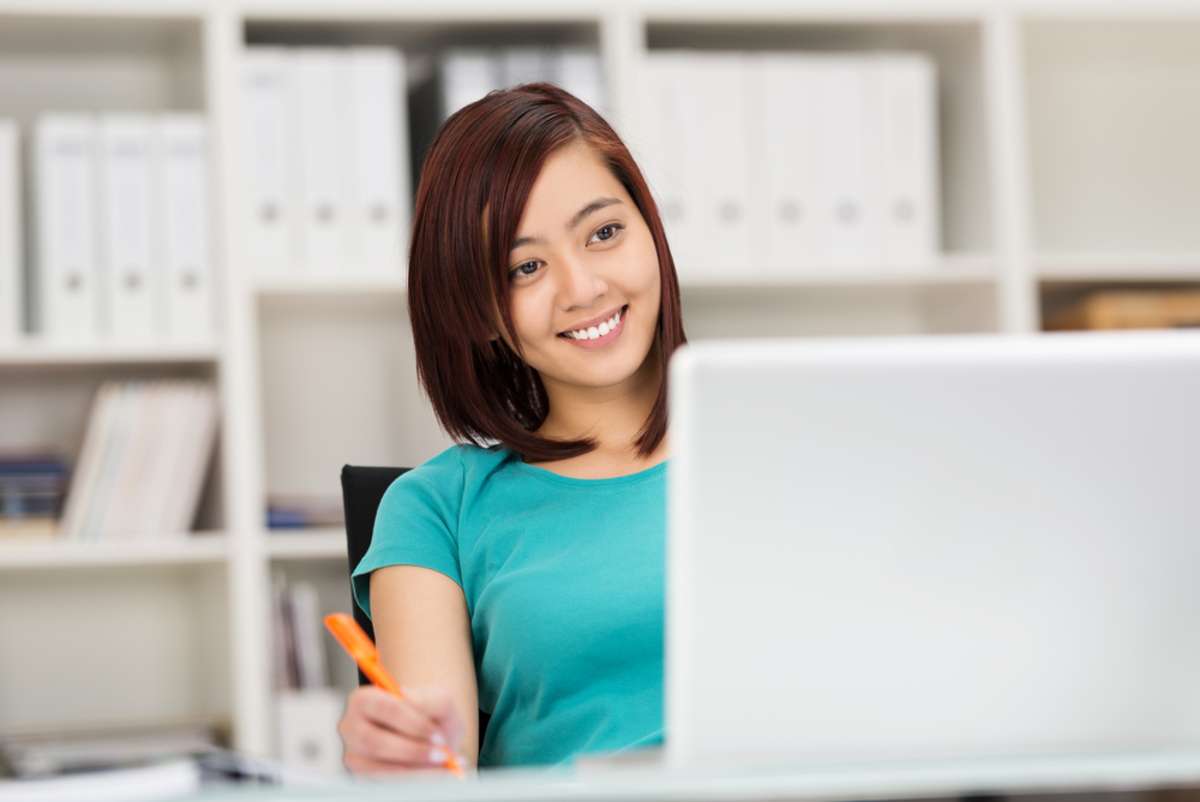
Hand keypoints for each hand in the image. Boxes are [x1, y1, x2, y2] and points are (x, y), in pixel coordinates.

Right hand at [338, 685, 468, 774]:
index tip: (439, 736)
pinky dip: (413, 780)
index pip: (385, 708)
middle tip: (442, 755)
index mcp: (364, 699)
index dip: (414, 724)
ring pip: (379, 769)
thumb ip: (429, 700)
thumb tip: (414, 709)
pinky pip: (385, 784)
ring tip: (444, 766)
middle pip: (376, 742)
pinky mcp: (361, 777)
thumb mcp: (437, 700)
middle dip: (412, 751)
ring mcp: (354, 755)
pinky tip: (436, 775)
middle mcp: (351, 728)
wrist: (429, 735)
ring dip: (415, 770)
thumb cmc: (430, 714)